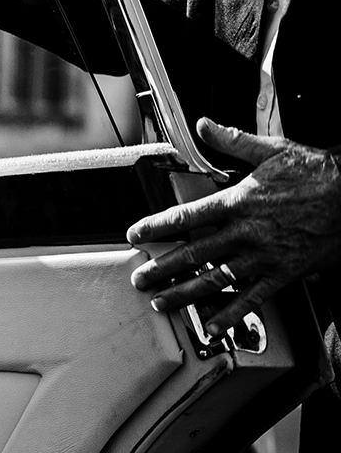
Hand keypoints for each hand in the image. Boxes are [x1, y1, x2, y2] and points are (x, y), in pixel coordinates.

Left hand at [127, 118, 340, 335]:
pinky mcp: (284, 273)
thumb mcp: (273, 150)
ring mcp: (264, 255)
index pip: (186, 216)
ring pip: (215, 280)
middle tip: (138, 279)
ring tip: (161, 303)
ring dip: (184, 294)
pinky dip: (230, 315)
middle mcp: (246, 231)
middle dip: (161, 268)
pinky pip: (252, 298)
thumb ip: (233, 141)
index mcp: (238, 201)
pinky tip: (211, 327)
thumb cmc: (318, 174)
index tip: (135, 234)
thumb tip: (204, 125)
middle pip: (194, 253)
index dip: (156, 226)